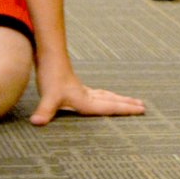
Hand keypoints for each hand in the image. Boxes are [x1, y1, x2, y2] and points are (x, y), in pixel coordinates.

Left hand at [30, 75, 144, 125]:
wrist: (49, 55)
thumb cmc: (50, 76)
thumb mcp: (47, 97)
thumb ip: (44, 111)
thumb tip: (36, 122)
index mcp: (86, 100)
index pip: (110, 107)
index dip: (126, 109)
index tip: (142, 109)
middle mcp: (87, 95)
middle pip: (112, 100)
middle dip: (127, 104)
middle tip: (143, 107)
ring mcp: (82, 90)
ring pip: (106, 95)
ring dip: (119, 99)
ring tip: (130, 101)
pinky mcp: (76, 86)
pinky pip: (97, 94)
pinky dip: (106, 96)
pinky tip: (102, 97)